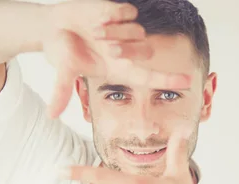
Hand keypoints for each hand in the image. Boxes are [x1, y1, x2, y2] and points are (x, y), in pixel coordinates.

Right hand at [43, 0, 191, 118]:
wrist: (54, 25)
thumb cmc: (62, 51)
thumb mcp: (62, 71)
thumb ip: (60, 92)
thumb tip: (50, 115)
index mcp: (118, 69)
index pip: (149, 77)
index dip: (168, 79)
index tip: (187, 82)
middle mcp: (127, 52)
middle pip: (145, 51)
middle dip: (124, 48)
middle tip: (102, 44)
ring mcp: (127, 31)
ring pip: (137, 31)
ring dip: (114, 31)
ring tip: (94, 30)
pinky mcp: (122, 13)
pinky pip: (129, 13)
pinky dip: (113, 14)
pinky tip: (98, 16)